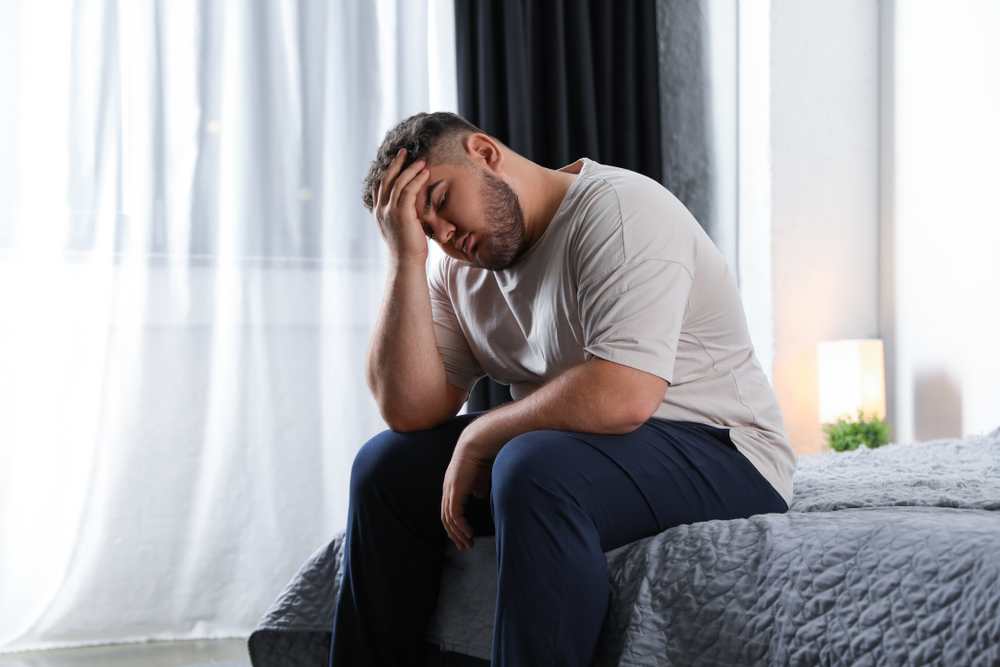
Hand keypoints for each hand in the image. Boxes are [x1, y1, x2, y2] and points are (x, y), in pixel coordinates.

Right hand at [372, 148, 430, 265]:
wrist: (406, 262)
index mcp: (379, 212)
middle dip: (396, 163)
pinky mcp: (402, 214)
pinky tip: (425, 173)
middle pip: (386, 179)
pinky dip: (417, 179)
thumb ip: (400, 214)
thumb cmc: (407, 248)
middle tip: (405, 151)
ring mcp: (390, 211)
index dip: (386, 172)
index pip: (379, 187)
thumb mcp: (400, 228)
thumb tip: (410, 207)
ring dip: (410, 168)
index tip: (396, 161)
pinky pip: (408, 190)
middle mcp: (382, 209)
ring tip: (421, 160)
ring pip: (398, 182)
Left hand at [441, 438, 491, 550]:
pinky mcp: (455, 491)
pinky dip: (460, 526)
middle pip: (446, 517)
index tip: (465, 535)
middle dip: (454, 534)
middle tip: (463, 546)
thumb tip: (478, 496)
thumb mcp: (481, 475)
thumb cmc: (483, 454)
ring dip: (458, 534)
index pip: (450, 510)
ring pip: (449, 519)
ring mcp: (450, 490)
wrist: (480, 442)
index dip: (456, 524)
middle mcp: (448, 489)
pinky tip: (468, 533)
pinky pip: (454, 515)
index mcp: (454, 485)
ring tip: (467, 544)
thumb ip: (478, 486)